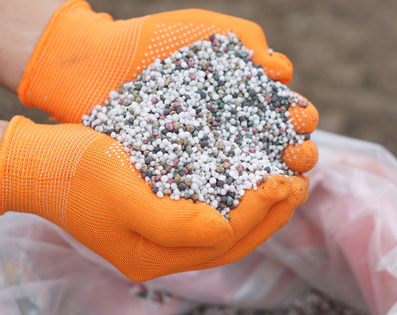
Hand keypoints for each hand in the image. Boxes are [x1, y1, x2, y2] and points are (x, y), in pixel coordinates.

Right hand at [0, 116, 308, 280]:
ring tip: (289, 182)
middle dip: (271, 216)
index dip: (260, 214)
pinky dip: (237, 198)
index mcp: (152, 258)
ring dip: (260, 209)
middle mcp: (161, 254)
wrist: (35, 163)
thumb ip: (172, 222)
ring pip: (225, 229)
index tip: (284, 182)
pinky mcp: (158, 212)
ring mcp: (160, 235)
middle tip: (301, 184)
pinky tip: (254, 176)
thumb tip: (224, 230)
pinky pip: (209, 212)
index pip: (223, 242)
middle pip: (232, 242)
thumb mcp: (120, 194)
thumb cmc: (74, 173)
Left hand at [18, 0, 318, 171]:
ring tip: (279, 181)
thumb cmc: (151, 43)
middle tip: (298, 154)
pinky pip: (211, 196)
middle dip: (298, 154)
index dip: (301, 120)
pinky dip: (230, 201)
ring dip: (273, 183)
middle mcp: (232, 133)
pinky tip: (243, 200)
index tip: (301, 120)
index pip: (287, 116)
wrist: (94, 66)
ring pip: (251, 179)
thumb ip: (246, 39)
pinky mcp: (181, 181)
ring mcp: (207, 160)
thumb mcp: (204, 30)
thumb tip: (279, 69)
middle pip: (278, 151)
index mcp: (245, 100)